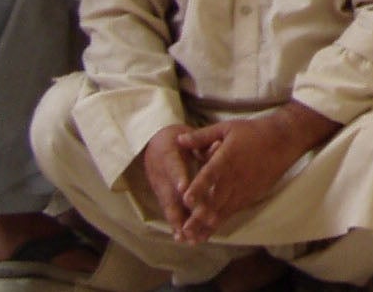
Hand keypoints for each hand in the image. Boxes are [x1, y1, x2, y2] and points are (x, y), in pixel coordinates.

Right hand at [138, 124, 196, 238]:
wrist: (153, 142)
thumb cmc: (177, 137)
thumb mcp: (187, 133)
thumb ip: (202, 142)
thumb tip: (219, 145)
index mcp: (167, 153)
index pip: (173, 166)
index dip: (178, 178)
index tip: (183, 189)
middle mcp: (160, 173)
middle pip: (169, 193)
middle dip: (181, 209)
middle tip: (193, 222)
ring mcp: (158, 186)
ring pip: (168, 206)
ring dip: (178, 223)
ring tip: (188, 237)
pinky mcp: (161, 195)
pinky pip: (168, 211)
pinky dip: (175, 224)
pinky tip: (182, 238)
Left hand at [173, 104, 329, 241]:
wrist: (283, 141)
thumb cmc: (253, 132)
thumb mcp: (227, 128)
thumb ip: (202, 136)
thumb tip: (178, 140)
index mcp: (228, 157)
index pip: (211, 174)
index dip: (199, 187)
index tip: (186, 199)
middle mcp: (235, 176)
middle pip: (216, 199)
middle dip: (200, 216)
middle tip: (184, 229)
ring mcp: (244, 188)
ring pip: (224, 210)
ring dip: (208, 225)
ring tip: (193, 239)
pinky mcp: (249, 195)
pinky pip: (232, 212)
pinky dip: (219, 223)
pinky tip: (207, 233)